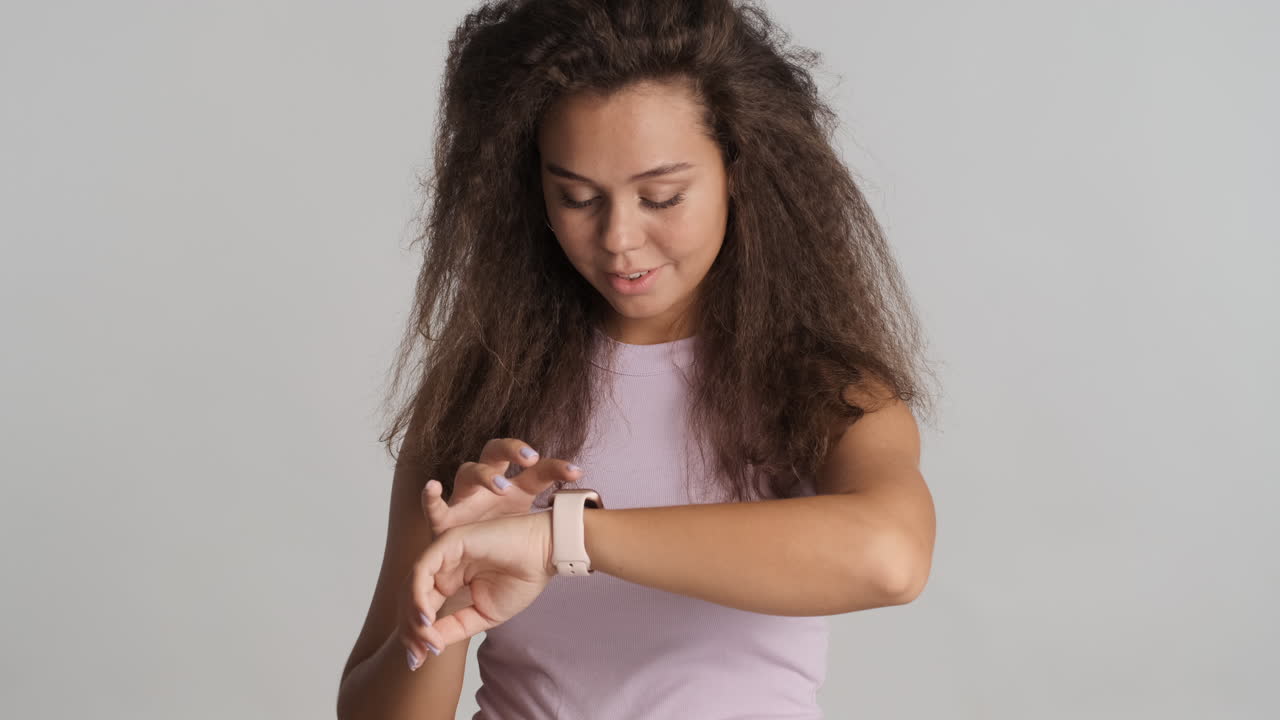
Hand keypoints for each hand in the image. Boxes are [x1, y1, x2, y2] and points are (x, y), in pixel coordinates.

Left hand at [399, 511, 554, 667]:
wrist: (545, 554)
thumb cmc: (522, 579)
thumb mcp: (483, 614)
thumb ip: (455, 627)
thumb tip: (430, 645)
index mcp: (449, 580)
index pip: (421, 608)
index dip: (415, 635)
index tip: (417, 663)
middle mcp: (442, 565)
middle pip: (410, 599)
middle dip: (409, 631)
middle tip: (415, 658)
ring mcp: (443, 552)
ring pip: (411, 586)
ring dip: (413, 617)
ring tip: (424, 641)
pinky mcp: (448, 541)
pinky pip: (422, 571)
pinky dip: (419, 596)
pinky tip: (426, 619)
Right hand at [421, 437, 581, 538]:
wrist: (473, 569)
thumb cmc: (504, 543)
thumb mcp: (534, 532)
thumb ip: (557, 528)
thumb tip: (593, 527)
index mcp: (516, 489)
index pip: (536, 469)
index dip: (555, 467)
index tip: (575, 471)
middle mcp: (489, 485)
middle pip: (497, 452)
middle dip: (513, 450)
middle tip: (531, 457)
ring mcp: (465, 499)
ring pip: (469, 472)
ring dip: (484, 475)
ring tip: (500, 485)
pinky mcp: (444, 519)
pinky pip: (434, 505)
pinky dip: (430, 496)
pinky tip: (432, 486)